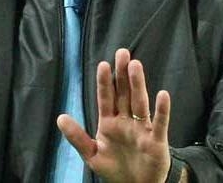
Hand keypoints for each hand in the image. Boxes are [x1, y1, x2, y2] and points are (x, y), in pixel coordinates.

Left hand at [58, 49, 170, 182]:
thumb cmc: (115, 169)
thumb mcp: (92, 155)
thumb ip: (77, 137)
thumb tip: (59, 117)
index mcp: (109, 122)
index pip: (106, 98)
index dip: (104, 82)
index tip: (103, 64)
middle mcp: (126, 121)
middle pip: (124, 94)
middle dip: (122, 74)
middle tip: (122, 53)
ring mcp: (141, 129)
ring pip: (139, 103)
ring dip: (138, 85)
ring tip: (135, 65)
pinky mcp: (156, 141)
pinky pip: (160, 123)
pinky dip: (162, 110)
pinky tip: (162, 94)